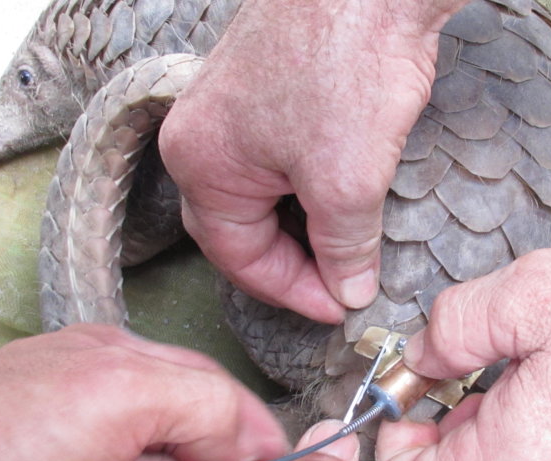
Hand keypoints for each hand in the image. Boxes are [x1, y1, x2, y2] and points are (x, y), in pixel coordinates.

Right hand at [159, 0, 468, 322]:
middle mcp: (203, 134)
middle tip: (342, 283)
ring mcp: (233, 104)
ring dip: (305, 223)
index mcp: (200, 163)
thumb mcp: (348, 181)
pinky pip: (281, 155)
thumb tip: (350, 289)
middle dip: (294, 262)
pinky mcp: (270, 84)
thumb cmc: (346, 64)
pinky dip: (311, 185)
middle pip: (242, 226)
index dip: (293, 292)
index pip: (238, 257)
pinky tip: (345, 191)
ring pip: (265, 190)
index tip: (339, 306)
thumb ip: (345, 247)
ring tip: (350, 243)